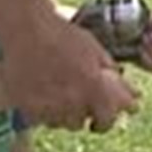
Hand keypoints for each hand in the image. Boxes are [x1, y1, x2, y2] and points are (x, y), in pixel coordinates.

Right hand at [2, 11, 138, 131]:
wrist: (25, 28)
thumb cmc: (62, 34)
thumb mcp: (94, 49)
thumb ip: (109, 72)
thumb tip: (126, 87)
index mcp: (94, 88)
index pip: (109, 119)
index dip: (109, 117)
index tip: (106, 115)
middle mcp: (73, 102)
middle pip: (84, 123)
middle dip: (87, 113)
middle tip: (82, 102)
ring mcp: (49, 108)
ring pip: (63, 123)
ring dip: (66, 113)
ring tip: (61, 94)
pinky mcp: (28, 109)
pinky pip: (42, 119)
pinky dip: (46, 111)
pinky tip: (44, 94)